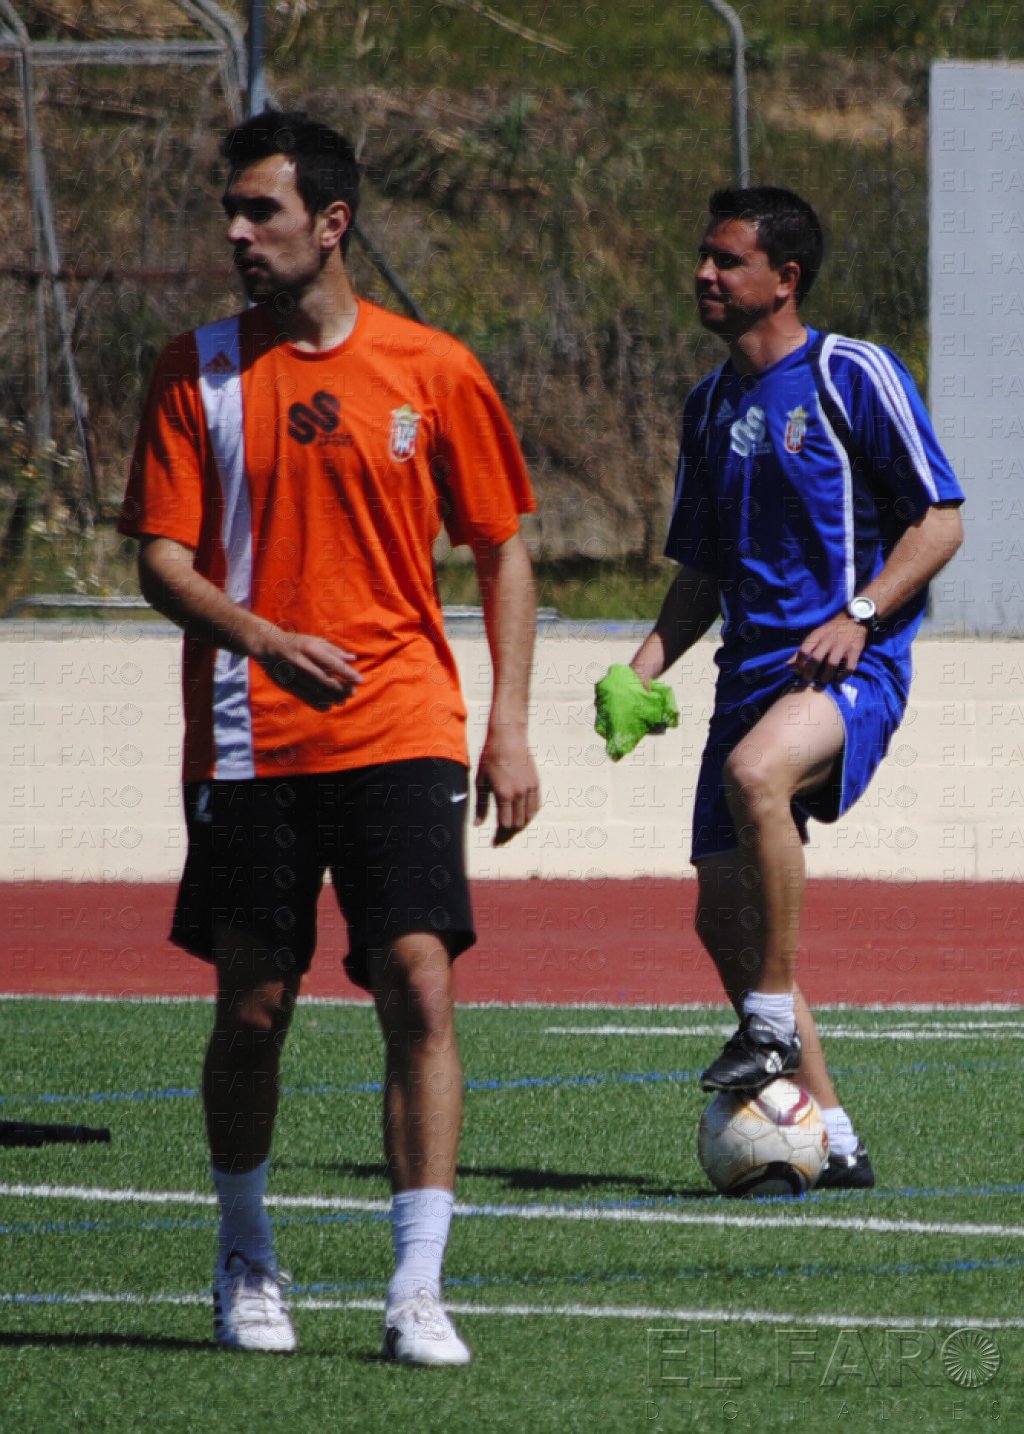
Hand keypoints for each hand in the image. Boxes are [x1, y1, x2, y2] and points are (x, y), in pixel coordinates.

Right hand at [254, 630, 361, 709]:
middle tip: (352, 694)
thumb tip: (353, 659)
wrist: (268, 646)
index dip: (347, 673)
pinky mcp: (286, 684)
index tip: (360, 681)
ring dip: (331, 697)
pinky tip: (327, 707)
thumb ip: (334, 650)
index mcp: (310, 648)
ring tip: (342, 701)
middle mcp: (302, 662)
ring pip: (315, 690)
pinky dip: (317, 703)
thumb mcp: (315, 641)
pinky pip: (304, 696)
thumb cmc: (297, 642)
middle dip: (341, 688)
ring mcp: (293, 674)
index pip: (333, 663)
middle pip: (325, 679)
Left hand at [474, 730, 540, 845]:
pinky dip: (530, 815)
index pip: (505, 824)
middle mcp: (519, 793)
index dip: (500, 835)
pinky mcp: (536, 783)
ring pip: (528, 817)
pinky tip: (523, 816)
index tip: (495, 842)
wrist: (508, 737)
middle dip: (508, 833)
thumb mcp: (481, 781)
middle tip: (501, 837)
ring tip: (511, 828)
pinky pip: (536, 806)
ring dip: (520, 825)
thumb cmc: (490, 757)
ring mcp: (530, 788)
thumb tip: (477, 824)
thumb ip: (480, 805)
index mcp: (503, 794)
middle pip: (517, 823)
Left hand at [787, 614, 867, 688]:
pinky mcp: (855, 651)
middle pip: (816, 658)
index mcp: (817, 635)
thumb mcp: (816, 635)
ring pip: (832, 664)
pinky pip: (849, 667)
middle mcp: (829, 640)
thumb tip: (788, 665)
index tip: (798, 671)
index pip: (804, 650)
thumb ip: (803, 649)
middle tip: (808, 679)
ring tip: (822, 681)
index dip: (799, 663)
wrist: (854, 619)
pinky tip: (838, 679)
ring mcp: (842, 645)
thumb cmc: (831, 629)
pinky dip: (843, 676)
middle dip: (810, 672)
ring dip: (826, 676)